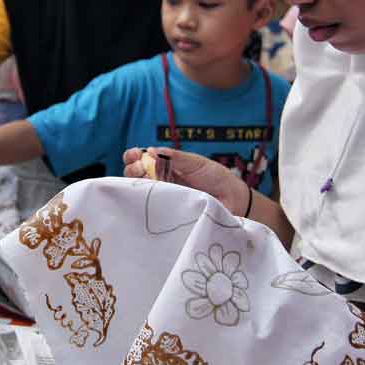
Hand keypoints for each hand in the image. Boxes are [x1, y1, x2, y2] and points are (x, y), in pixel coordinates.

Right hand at [123, 146, 249, 214]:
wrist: (233, 197)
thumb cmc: (215, 177)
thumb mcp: (194, 161)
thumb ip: (173, 156)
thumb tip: (150, 151)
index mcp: (164, 165)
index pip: (140, 159)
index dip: (132, 156)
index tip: (135, 154)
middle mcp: (160, 181)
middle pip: (134, 175)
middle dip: (131, 168)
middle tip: (140, 167)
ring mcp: (163, 197)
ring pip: (139, 191)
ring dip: (136, 183)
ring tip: (145, 179)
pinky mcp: (169, 212)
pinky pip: (152, 207)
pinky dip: (147, 201)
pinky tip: (150, 196)